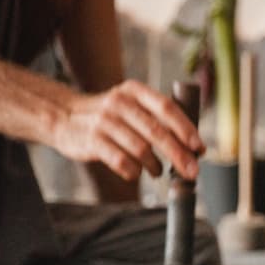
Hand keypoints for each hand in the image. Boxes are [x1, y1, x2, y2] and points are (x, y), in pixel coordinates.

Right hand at [52, 80, 202, 181]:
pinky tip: (136, 173)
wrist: (64, 117)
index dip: (186, 129)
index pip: (166, 108)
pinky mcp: (92, 140)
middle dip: (179, 155)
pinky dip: (134, 172)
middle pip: (157, 132)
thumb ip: (159, 119)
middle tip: (192, 172)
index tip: (200, 148)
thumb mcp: (132, 106)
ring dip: (155, 166)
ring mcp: (104, 121)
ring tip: (158, 171)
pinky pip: (122, 162)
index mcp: (134, 92)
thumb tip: (195, 147)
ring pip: (141, 149)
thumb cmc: (111, 118)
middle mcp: (119, 103)